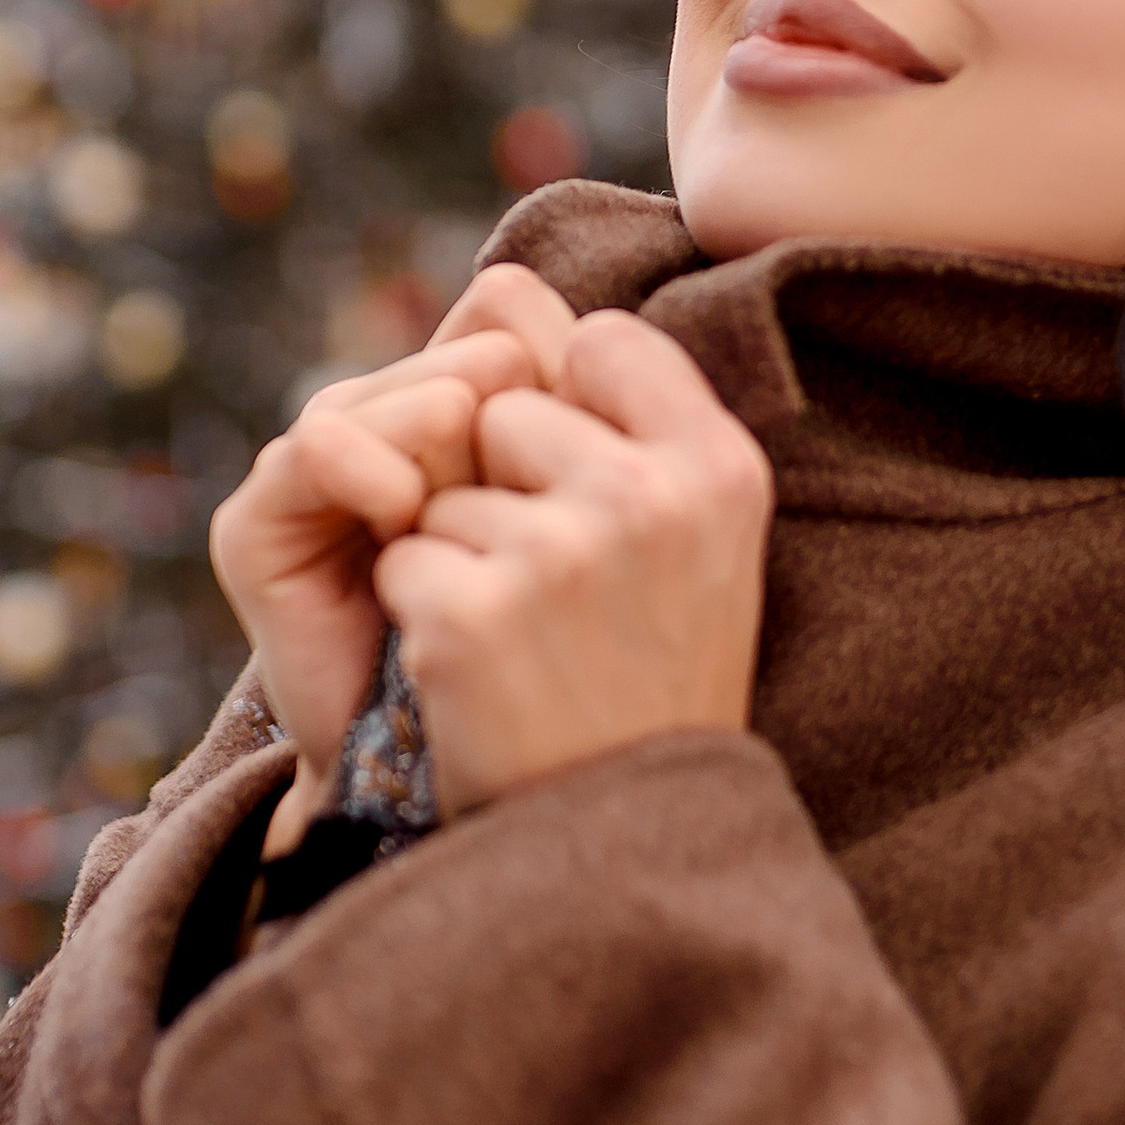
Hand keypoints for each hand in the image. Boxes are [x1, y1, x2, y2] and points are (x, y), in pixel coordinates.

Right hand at [207, 266, 581, 844]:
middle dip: (514, 415)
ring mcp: (327, 475)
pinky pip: (315, 447)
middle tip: (537, 498)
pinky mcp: (263, 526)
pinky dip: (366, 466)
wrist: (492, 795)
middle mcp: (395, 431)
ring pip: (398, 392)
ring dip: (447, 442)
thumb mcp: (597, 527)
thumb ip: (589, 416)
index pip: (508, 312)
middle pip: (465, 346)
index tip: (604, 449)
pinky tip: (402, 510)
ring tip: (465, 509)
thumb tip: (540, 295)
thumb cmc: (563, 664)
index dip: (560, 368)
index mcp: (477, 415)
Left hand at [370, 309, 773, 815]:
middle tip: (559, 594)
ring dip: (458, 561)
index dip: (569, 409)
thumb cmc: (652, 671)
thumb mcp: (686, 534)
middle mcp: (654, 500)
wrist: (626, 840)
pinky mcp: (476, 618)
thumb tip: (499, 284)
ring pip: (443, 493)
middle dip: (501, 489)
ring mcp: (564, 558)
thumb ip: (621, 409)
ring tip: (528, 644)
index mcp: (722, 469)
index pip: (601, 343)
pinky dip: (420, 619)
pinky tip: (483, 678)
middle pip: (506, 411)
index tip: (586, 490)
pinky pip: (402, 563)